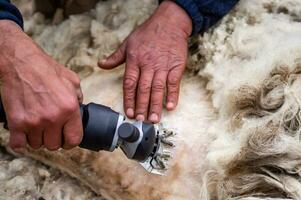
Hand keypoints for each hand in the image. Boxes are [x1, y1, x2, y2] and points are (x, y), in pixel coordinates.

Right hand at [0, 20, 82, 151]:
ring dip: (37, 138)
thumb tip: (79, 109)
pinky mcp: (17, 122)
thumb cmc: (45, 69)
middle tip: (50, 130)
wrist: (20, 62)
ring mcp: (34, 122)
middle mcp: (53, 118)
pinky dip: (21, 142)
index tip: (66, 139)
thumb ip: (78, 97)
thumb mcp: (72, 80)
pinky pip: (19, 145)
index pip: (74, 140)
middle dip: (53, 139)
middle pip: (54, 145)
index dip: (70, 141)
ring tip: (37, 126)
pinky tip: (24, 134)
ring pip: (37, 145)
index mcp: (69, 108)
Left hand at [98, 0, 191, 122]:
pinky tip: (170, 106)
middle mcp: (148, 65)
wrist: (169, 23)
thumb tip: (101, 64)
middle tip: (141, 120)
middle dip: (141, 106)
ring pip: (158, 88)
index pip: (130, 84)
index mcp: (135, 60)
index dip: (129, 99)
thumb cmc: (147, 33)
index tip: (129, 112)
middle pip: (143, 89)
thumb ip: (115, 57)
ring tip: (154, 119)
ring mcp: (163, 66)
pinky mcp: (176, 66)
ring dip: (155, 105)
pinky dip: (173, 95)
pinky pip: (173, 83)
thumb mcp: (128, 43)